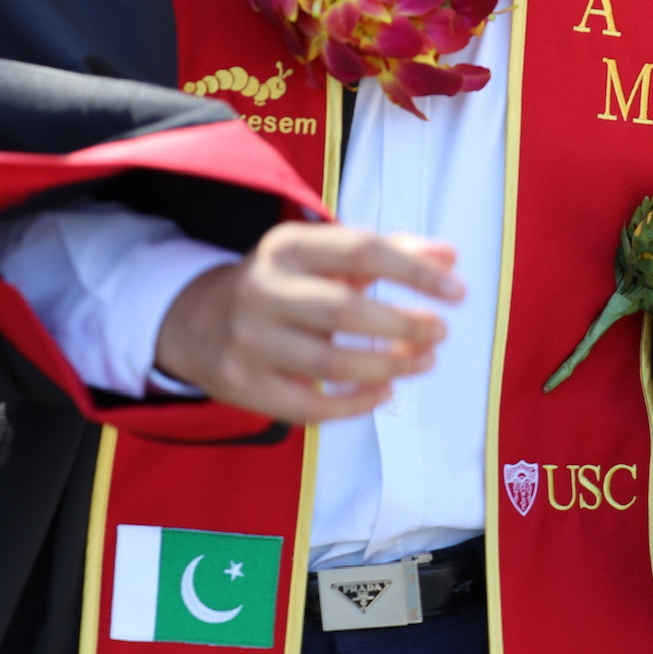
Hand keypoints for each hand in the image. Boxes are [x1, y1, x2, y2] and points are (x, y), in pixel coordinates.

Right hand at [154, 221, 463, 425]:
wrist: (195, 320)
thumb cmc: (284, 283)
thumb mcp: (322, 255)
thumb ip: (387, 253)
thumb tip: (449, 256)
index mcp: (288, 246)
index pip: (360, 250)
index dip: (414, 271)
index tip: (457, 290)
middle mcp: (263, 289)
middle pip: (344, 309)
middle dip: (403, 324)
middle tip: (439, 331)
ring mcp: (249, 340)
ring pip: (330, 362)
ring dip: (388, 365)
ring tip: (424, 360)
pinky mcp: (244, 385)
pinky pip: (310, 407)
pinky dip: (357, 402)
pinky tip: (386, 390)